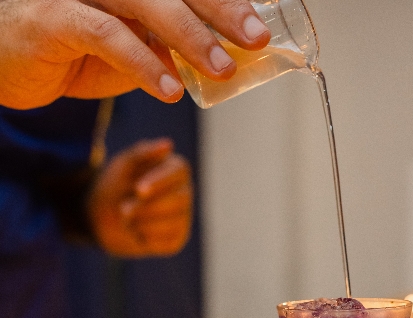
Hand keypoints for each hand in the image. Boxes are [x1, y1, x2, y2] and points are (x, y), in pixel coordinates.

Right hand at [0, 0, 270, 108]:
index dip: (225, 0)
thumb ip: (170, 45)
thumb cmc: (74, 47)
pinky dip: (142, 62)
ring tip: (223, 68)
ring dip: (188, 36)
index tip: (261, 23)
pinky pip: (105, 34)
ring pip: (143, 1)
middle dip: (221, 8)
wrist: (9, 57)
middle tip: (255, 38)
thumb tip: (228, 59)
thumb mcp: (133, 45)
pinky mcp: (52, 15)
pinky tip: (170, 88)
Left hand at [89, 138, 192, 257]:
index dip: (160, 182)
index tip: (138, 190)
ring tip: (126, 220)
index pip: (179, 172)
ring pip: (175, 223)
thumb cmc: (115, 186)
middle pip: (180, 200)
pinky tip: (136, 232)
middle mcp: (184, 193)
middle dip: (149, 207)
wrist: (102, 217)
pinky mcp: (176, 239)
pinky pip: (168, 242)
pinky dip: (147, 238)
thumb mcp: (122, 165)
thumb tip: (168, 145)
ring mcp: (183, 218)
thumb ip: (143, 153)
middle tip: (124, 210)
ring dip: (145, 223)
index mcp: (175, 170)